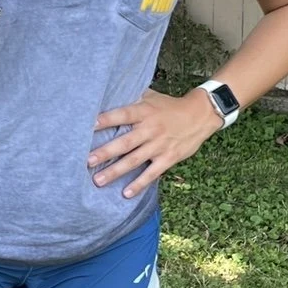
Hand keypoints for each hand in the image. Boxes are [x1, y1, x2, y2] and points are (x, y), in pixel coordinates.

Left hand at [88, 87, 221, 199]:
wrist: (200, 115)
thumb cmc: (170, 106)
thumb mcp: (151, 97)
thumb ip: (132, 98)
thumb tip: (109, 94)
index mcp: (144, 111)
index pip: (123, 115)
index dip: (107, 120)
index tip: (90, 126)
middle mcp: (150, 129)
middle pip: (125, 142)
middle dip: (106, 152)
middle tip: (87, 161)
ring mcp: (159, 145)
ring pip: (134, 160)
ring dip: (116, 171)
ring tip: (98, 180)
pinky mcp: (168, 158)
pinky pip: (151, 173)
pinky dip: (139, 184)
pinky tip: (126, 193)